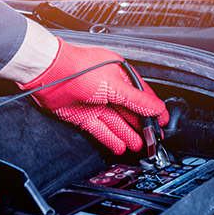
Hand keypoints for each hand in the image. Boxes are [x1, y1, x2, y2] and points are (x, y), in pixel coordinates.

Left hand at [18, 38, 168, 154]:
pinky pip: (101, 130)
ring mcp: (96, 103)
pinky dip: (111, 138)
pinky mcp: (83, 116)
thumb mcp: (116, 85)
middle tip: (153, 139)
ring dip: (128, 134)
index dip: (154, 110)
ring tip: (140, 146)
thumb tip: (158, 108)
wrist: (50, 74)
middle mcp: (108, 89)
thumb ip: (137, 100)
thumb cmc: (79, 69)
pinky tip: (121, 146)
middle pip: (130, 111)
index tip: (163, 122)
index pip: (142, 96)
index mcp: (120, 76)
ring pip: (116, 122)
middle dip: (142, 126)